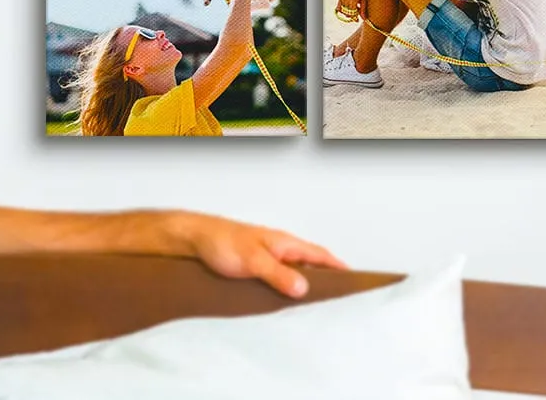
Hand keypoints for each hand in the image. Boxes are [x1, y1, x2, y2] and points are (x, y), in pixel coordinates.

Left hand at [179, 213, 347, 298]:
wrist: (191, 238)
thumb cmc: (220, 241)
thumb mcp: (252, 260)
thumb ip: (279, 274)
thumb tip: (304, 289)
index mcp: (285, 243)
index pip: (320, 255)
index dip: (339, 268)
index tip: (355, 282)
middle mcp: (278, 248)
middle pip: (309, 265)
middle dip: (324, 280)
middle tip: (337, 301)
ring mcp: (266, 256)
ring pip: (293, 272)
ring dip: (302, 286)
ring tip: (312, 308)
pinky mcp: (252, 265)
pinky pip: (277, 278)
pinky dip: (284, 288)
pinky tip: (281, 302)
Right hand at [337, 0, 367, 18]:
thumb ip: (363, 10)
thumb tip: (364, 19)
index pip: (352, 13)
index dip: (354, 18)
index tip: (357, 20)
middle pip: (347, 13)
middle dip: (351, 16)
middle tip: (356, 17)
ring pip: (343, 10)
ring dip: (348, 12)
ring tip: (354, 10)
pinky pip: (339, 6)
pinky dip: (341, 9)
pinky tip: (346, 9)